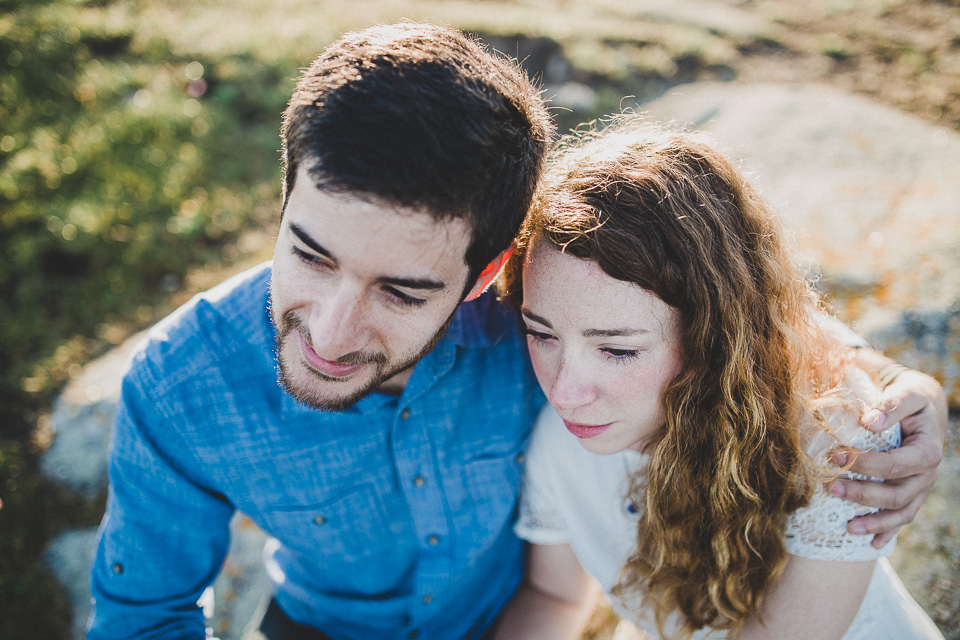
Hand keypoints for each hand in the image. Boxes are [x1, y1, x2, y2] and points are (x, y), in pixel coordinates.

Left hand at [828, 368, 946, 547]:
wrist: (924, 408)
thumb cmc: (912, 399)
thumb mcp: (907, 393)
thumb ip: (891, 404)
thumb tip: (869, 421)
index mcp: (927, 451)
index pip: (896, 465)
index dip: (866, 464)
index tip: (835, 456)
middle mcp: (927, 474)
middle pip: (897, 494)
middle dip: (863, 494)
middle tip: (831, 487)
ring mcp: (920, 488)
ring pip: (901, 512)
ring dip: (874, 521)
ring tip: (848, 527)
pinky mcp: (912, 494)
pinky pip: (902, 518)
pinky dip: (888, 532)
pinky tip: (871, 544)